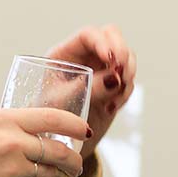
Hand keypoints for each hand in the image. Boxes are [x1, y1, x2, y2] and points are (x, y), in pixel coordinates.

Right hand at [0, 107, 89, 176]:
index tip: (84, 131)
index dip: (75, 124)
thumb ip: (8, 128)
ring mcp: (12, 170)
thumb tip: (36, 132)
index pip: (53, 117)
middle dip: (73, 160)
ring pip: (47, 172)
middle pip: (59, 150)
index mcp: (2, 119)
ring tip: (27, 174)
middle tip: (76, 164)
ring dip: (47, 174)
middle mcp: (11, 142)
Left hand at [45, 24, 136, 151]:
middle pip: (111, 35)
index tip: (111, 59)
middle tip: (123, 72)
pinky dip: (126, 90)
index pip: (87, 35)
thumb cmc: (49, 118)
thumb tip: (115, 78)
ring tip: (115, 96)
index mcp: (64, 54)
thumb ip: (89, 88)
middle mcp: (84, 55)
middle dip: (122, 51)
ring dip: (128, 72)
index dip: (102, 42)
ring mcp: (100, 67)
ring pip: (125, 54)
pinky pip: (128, 77)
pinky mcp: (112, 82)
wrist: (56, 141)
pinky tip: (112, 106)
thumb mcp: (63, 101)